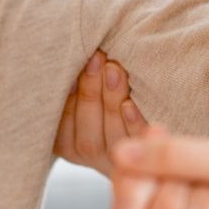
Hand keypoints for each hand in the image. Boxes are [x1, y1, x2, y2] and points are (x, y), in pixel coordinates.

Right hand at [54, 50, 148, 174]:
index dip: (68, 91)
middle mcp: (87, 153)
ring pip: (110, 133)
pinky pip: (136, 140)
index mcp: (66, 141)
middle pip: (86, 125)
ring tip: (114, 70)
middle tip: (97, 58)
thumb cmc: (104, 98)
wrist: (146, 141)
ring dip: (111, 100)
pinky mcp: (143, 158)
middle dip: (90, 90)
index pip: (62, 119)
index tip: (74, 61)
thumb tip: (74, 50)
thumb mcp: (83, 97)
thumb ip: (76, 82)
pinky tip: (130, 104)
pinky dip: (132, 122)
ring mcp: (116, 159)